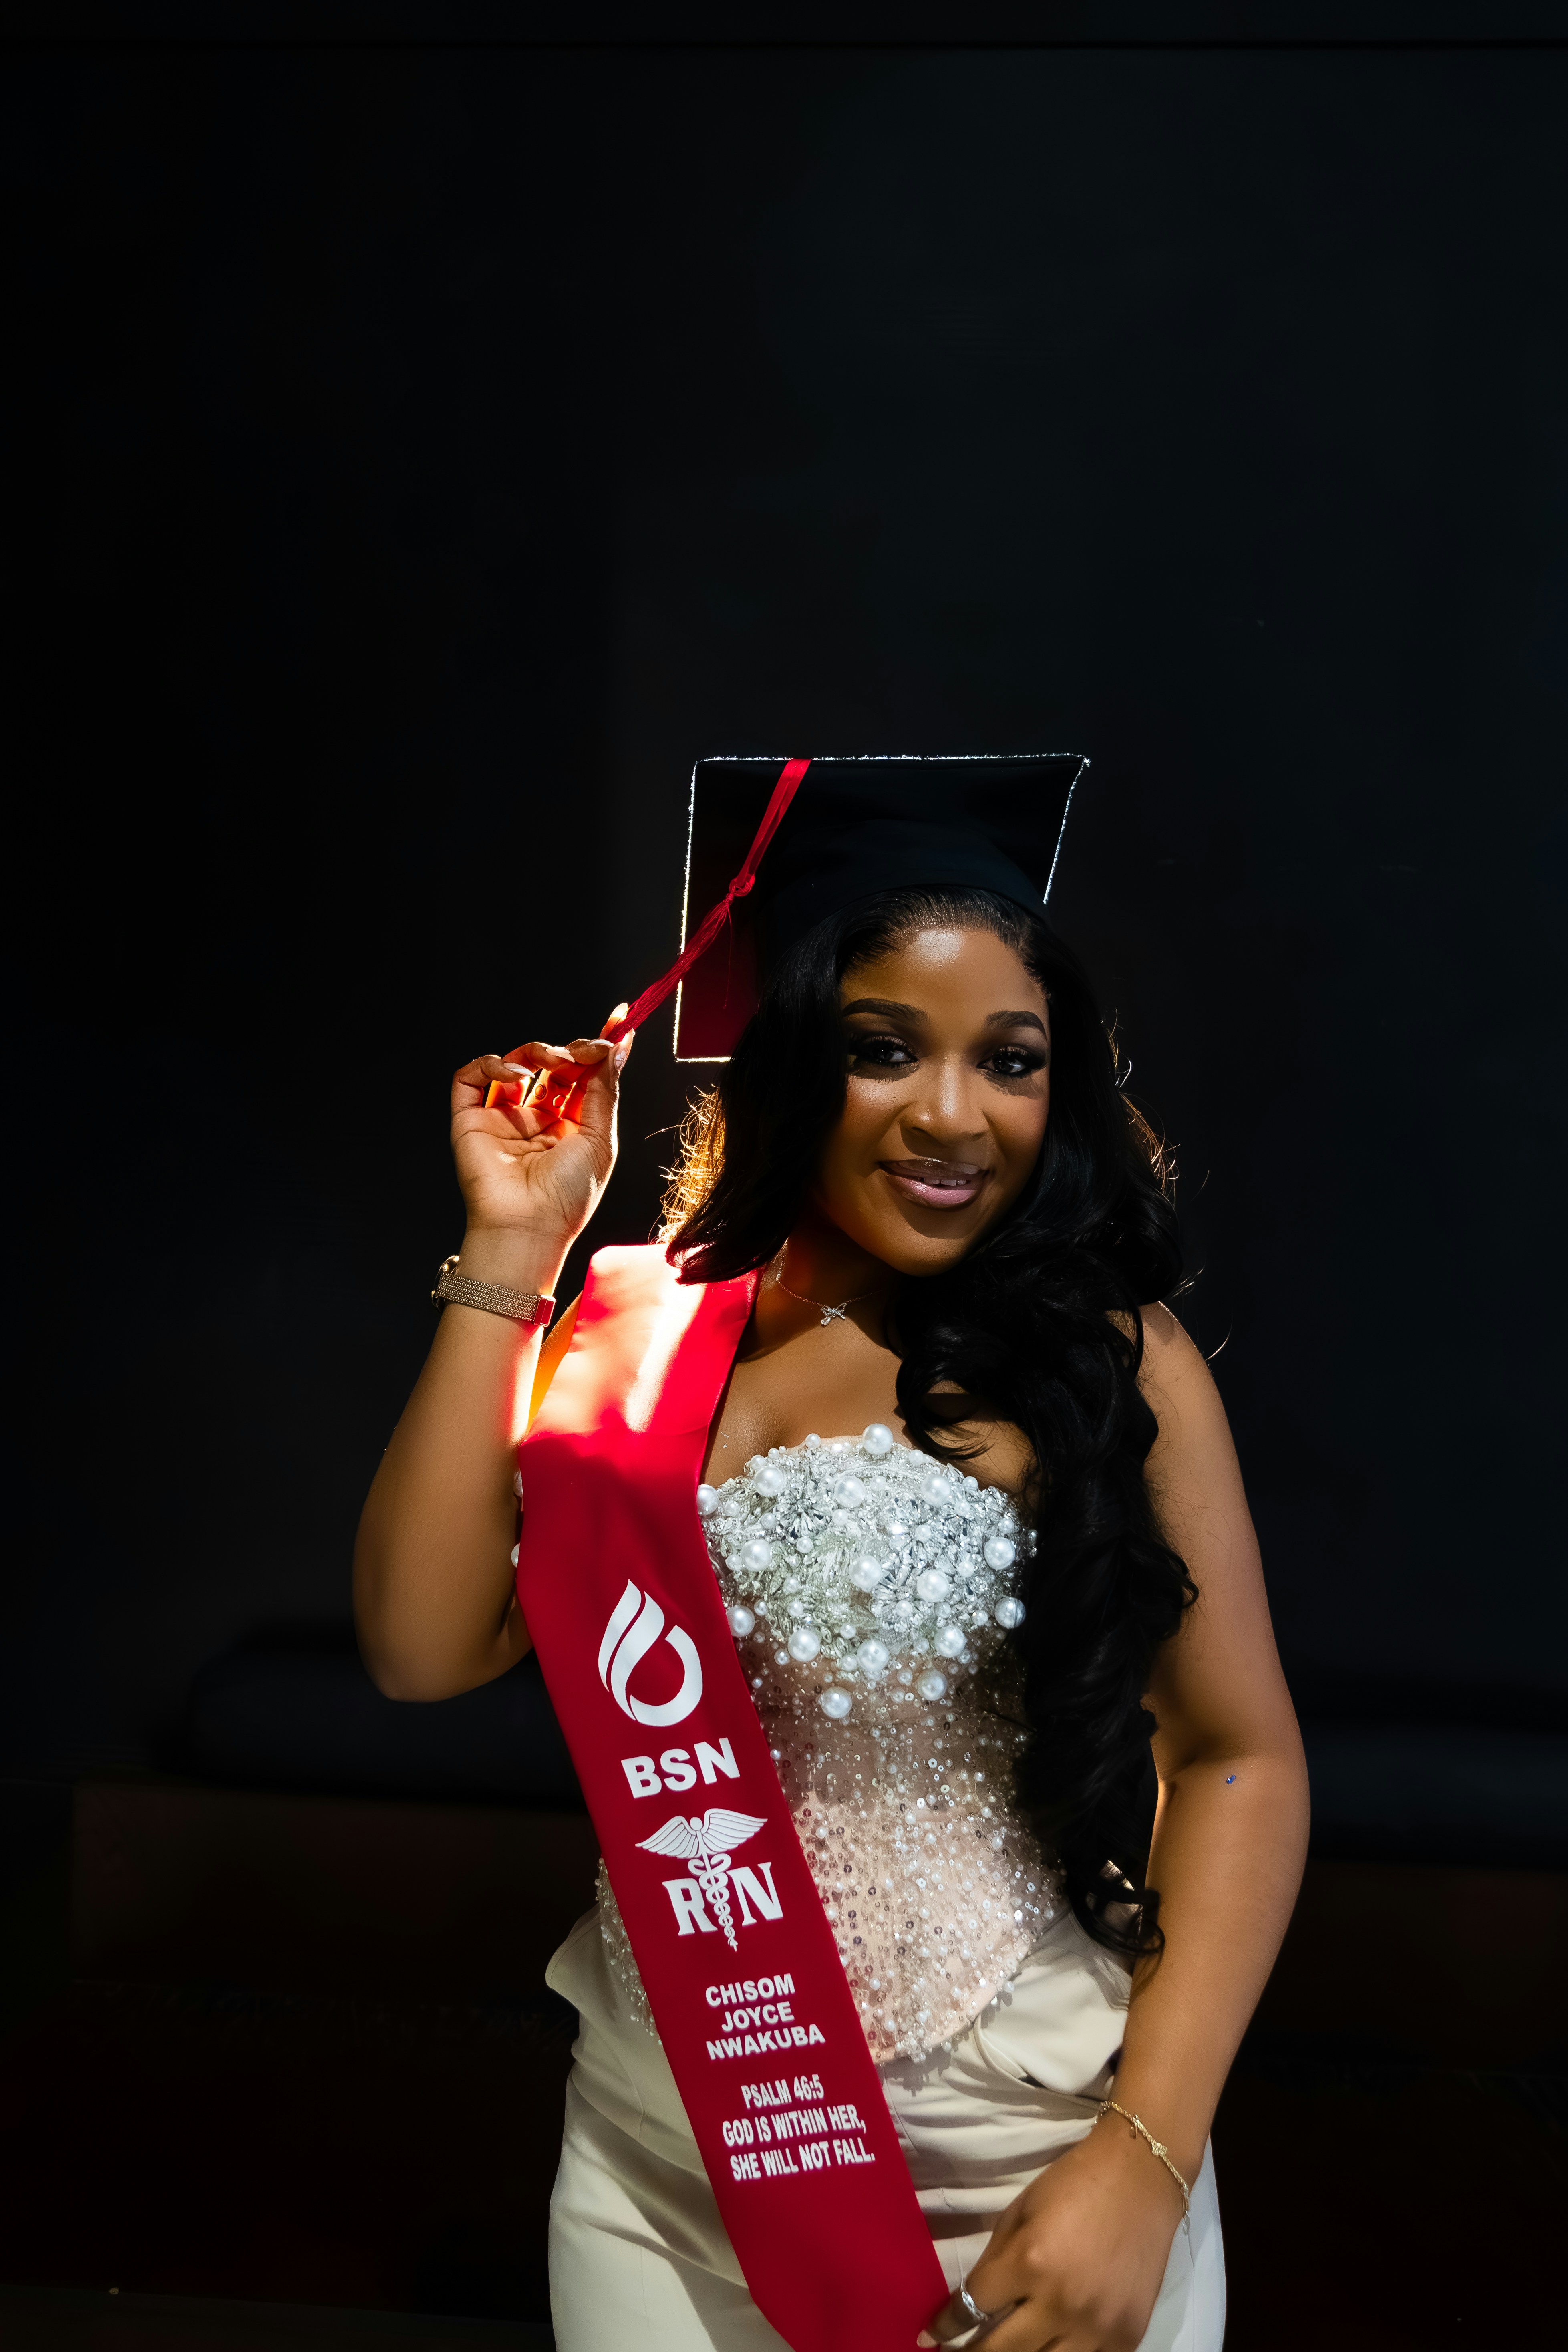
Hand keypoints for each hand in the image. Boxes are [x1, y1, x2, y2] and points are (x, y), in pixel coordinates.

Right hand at [449, 1003, 631, 1259]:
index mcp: (569, 1125)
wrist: (528, 1226)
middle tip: (587, 1049)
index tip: (619, 1019)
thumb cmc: (567, 1195)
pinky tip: (516, 1079)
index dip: (597, 1046)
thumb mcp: (600, 1139)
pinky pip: (471, 1077)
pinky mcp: (470, 1118)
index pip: (582, 1075)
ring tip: (554, 1061)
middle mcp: (535, 1118)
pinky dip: (492, 1066)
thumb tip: (619, 1046)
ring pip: (514, 1063)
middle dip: (571, 1049)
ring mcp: (501, 1117)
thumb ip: (605, 1090)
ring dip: (537, 1052)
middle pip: (551, 1064)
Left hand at [918, 2115, 1184, 2350]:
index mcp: (1031, 2262)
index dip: (946, 2326)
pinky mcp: (1128, 2337)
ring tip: (1000, 2349)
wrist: (1141, 2176)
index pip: (972, 2310)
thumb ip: (995, 2264)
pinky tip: (1047, 2345)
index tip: (929, 2336)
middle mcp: (1063, 2303)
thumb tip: (968, 2306)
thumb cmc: (1074, 2185)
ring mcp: (1099, 2327)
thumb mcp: (1020, 2213)